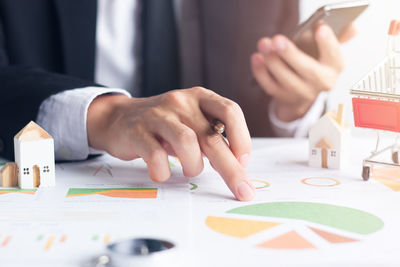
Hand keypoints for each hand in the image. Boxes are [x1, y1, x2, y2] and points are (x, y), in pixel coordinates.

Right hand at [86, 87, 254, 200]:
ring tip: (190, 171)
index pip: (230, 111)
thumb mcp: (191, 121)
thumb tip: (238, 164)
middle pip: (212, 136)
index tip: (242, 161)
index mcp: (200, 97)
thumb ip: (211, 135)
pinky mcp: (137, 131)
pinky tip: (163, 173)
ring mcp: (158, 115)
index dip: (242, 139)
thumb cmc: (164, 125)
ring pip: (187, 142)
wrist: (119, 118)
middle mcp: (181, 102)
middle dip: (231, 168)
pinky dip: (163, 172)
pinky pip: (156, 155)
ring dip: (194, 166)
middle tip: (242, 190)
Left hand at [250, 23, 355, 121]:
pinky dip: (261, 72)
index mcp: (335, 67)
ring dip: (272, 61)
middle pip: (308, 71)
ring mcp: (301, 93)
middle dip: (291, 54)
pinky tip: (256, 57)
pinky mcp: (283, 98)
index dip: (328, 43)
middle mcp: (321, 83)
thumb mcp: (325, 49)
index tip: (320, 27)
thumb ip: (337, 36)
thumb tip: (351, 26)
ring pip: (286, 79)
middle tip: (277, 39)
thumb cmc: (314, 61)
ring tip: (263, 44)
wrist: (302, 91)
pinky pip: (270, 86)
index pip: (335, 56)